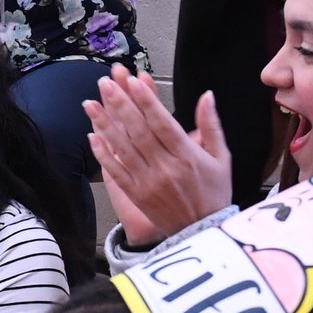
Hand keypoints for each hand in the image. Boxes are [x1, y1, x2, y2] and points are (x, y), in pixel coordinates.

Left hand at [83, 65, 232, 245]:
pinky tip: (92, 135)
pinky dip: (103, 153)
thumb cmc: (214, 192)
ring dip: (104, 124)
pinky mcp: (136, 195)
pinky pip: (115, 171)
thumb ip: (211, 125)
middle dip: (120, 104)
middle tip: (106, 83)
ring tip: (90, 103)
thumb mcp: (222, 158)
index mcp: (188, 156)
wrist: (203, 232)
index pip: (163, 123)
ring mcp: (148, 183)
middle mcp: (166, 168)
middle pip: (139, 131)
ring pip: (123, 148)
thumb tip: (207, 96)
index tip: (133, 80)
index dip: (146, 100)